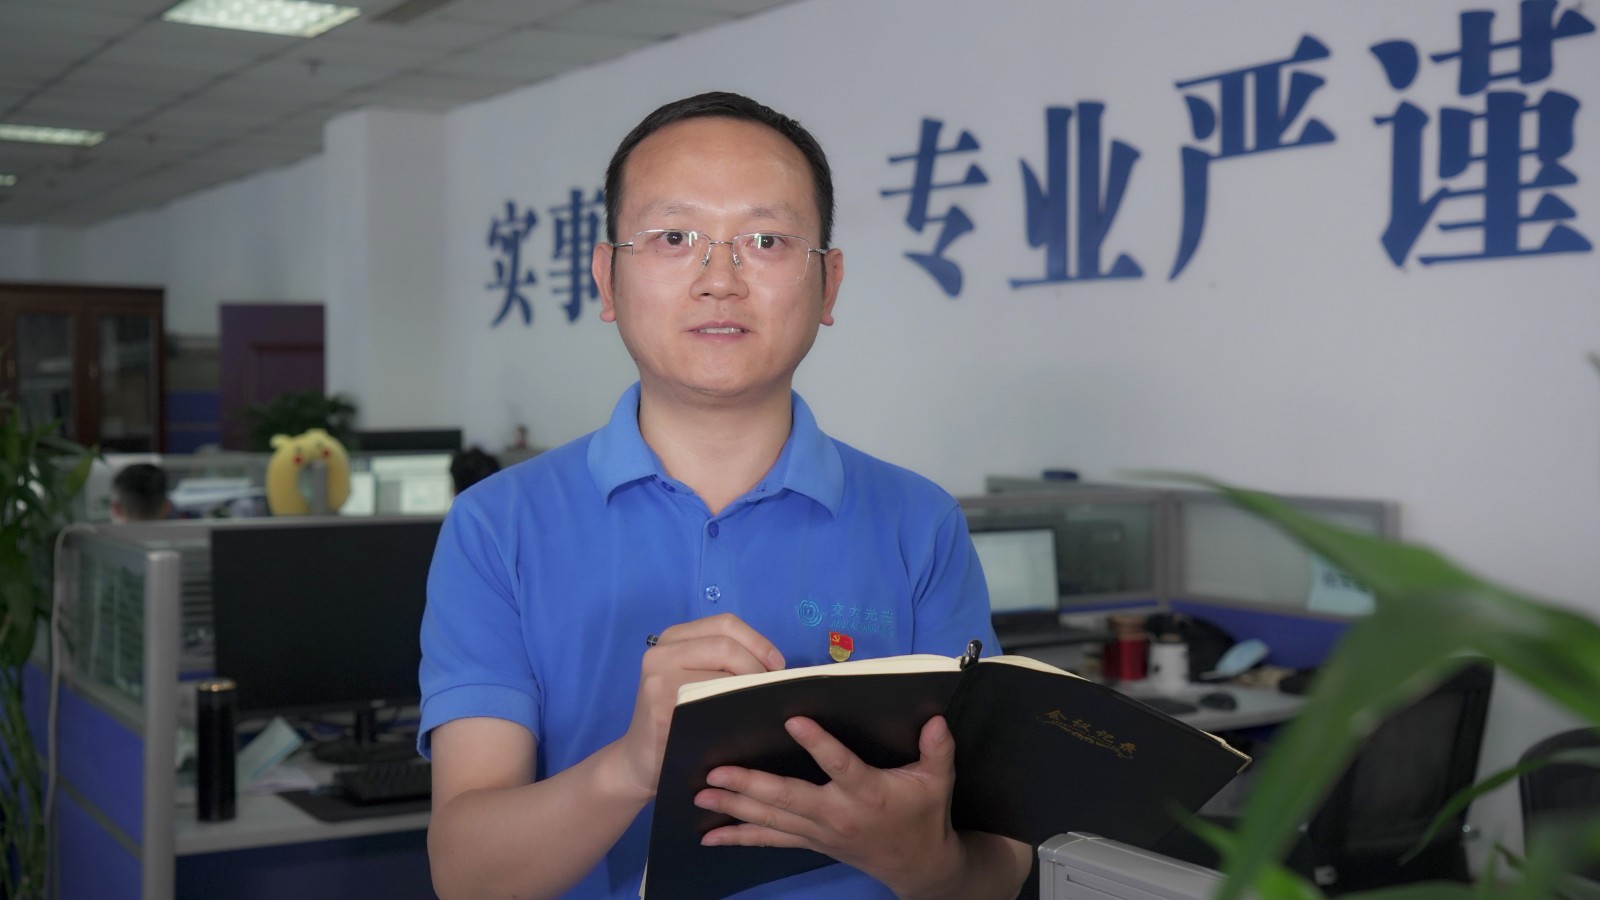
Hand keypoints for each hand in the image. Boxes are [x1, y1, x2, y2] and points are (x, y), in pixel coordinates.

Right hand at [613, 613, 784, 798]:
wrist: (641, 759)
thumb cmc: (679, 717)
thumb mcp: (692, 676)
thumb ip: (722, 660)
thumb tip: (773, 664)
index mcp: (673, 638)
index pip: (725, 624)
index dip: (758, 642)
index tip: (777, 666)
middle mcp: (661, 653)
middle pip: (725, 645)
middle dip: (756, 668)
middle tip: (769, 692)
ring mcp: (658, 680)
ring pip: (721, 673)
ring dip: (749, 690)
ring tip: (758, 707)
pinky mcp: (661, 708)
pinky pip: (711, 703)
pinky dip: (735, 711)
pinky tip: (741, 723)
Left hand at [694, 715, 966, 897]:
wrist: (917, 865)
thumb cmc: (924, 814)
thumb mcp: (938, 780)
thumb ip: (938, 749)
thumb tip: (936, 719)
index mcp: (868, 793)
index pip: (840, 765)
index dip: (818, 744)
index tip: (793, 721)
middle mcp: (837, 813)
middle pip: (788, 797)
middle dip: (750, 785)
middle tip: (716, 771)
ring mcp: (819, 831)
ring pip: (771, 818)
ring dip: (734, 806)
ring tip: (702, 794)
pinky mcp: (809, 841)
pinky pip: (770, 839)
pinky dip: (739, 837)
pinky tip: (710, 835)